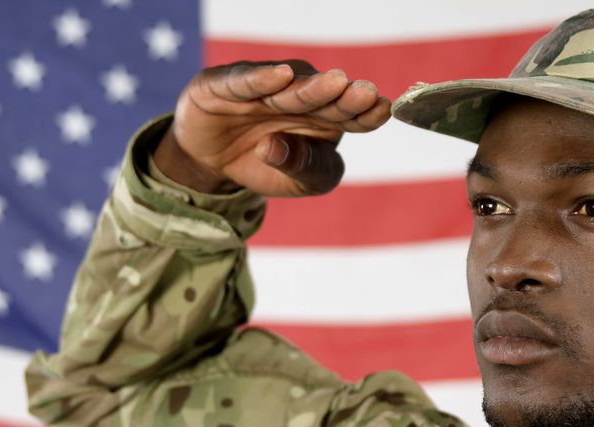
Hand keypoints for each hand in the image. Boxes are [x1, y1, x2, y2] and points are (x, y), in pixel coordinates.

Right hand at [152, 60, 390, 196]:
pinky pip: (242, 80)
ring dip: (310, 88)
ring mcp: (260, 87)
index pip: (349, 114)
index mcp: (323, 117)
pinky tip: (280, 77)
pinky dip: (260, 79)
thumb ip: (306, 170)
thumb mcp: (297, 182)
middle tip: (364, 94)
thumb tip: (278, 148)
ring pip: (288, 88)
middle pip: (323, 96)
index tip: (381, 109)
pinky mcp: (222, 84)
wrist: (212, 165)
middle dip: (343, 96)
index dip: (364, 112)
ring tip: (334, 84)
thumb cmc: (266, 168)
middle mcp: (296, 95)